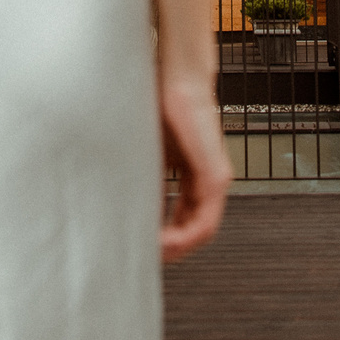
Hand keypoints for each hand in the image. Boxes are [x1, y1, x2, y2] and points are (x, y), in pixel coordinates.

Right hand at [158, 77, 228, 261]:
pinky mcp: (215, 176)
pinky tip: (164, 241)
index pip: (183, 221)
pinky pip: (205, 221)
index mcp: (193, 177)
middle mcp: (208, 182)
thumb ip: (146, 182)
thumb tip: (124, 210)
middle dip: (170, 251)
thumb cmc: (163, 106)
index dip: (164, 240)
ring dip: (177, 249)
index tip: (143, 249)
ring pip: (201, 232)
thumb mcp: (148, 154)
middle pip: (194, 232)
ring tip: (152, 254)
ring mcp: (215, 180)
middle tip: (145, 260)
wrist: (178, 78)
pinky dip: (185, 237)